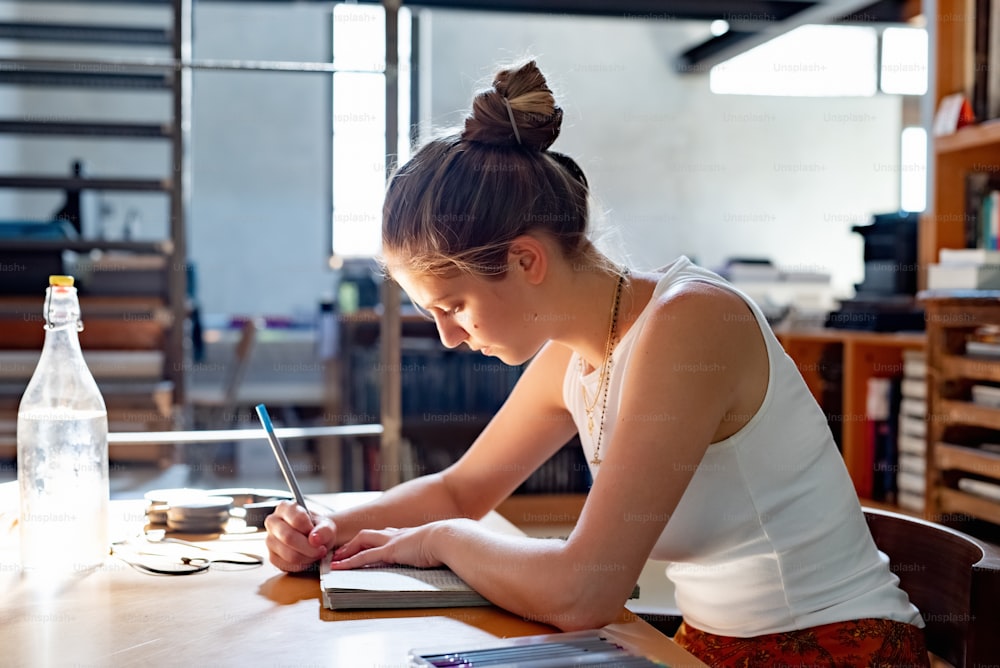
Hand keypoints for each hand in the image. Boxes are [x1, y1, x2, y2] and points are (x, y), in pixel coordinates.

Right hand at [264, 500, 335, 572]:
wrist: (315, 539)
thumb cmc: (317, 528)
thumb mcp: (326, 525)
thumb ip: (324, 530)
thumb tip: (314, 539)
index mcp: (284, 508)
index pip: (295, 519)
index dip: (309, 529)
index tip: (316, 534)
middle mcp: (273, 522)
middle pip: (288, 537)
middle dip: (309, 547)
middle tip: (321, 549)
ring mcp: (270, 540)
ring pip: (288, 554)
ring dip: (307, 557)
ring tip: (315, 553)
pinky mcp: (272, 556)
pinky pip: (287, 565)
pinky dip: (301, 564)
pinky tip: (306, 558)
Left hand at [327, 522, 446, 569]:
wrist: (448, 538)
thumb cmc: (448, 543)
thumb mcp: (438, 547)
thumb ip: (434, 551)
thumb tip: (441, 557)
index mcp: (408, 534)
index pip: (385, 535)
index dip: (373, 541)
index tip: (364, 546)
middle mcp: (397, 534)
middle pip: (369, 535)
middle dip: (353, 543)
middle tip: (341, 552)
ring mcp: (392, 541)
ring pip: (362, 541)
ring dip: (347, 550)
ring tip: (335, 560)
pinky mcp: (389, 551)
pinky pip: (364, 556)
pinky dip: (350, 562)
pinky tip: (339, 567)